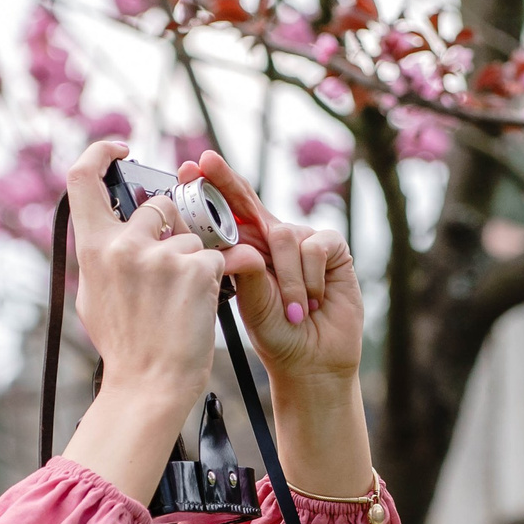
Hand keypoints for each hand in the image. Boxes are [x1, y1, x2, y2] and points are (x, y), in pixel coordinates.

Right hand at [69, 141, 225, 404]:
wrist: (149, 386)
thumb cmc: (125, 347)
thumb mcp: (96, 296)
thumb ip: (104, 256)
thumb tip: (111, 228)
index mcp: (94, 249)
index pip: (81, 179)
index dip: (100, 152)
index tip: (120, 149)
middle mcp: (125, 245)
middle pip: (157, 205)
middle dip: (172, 227)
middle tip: (173, 269)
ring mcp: (162, 256)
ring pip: (190, 237)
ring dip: (193, 262)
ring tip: (181, 305)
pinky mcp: (197, 270)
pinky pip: (217, 257)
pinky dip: (216, 278)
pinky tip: (201, 306)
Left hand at [181, 151, 374, 498]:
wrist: (310, 360)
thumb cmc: (276, 334)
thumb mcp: (249, 300)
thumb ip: (242, 268)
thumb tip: (231, 244)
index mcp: (249, 248)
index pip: (228, 212)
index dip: (212, 187)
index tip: (191, 167)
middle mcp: (274, 238)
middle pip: (250, 201)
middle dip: (227, 182)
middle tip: (206, 162)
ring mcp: (304, 240)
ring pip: (285, 238)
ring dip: (287, 282)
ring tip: (295, 312)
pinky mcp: (332, 248)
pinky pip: (314, 248)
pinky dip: (309, 280)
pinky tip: (314, 303)